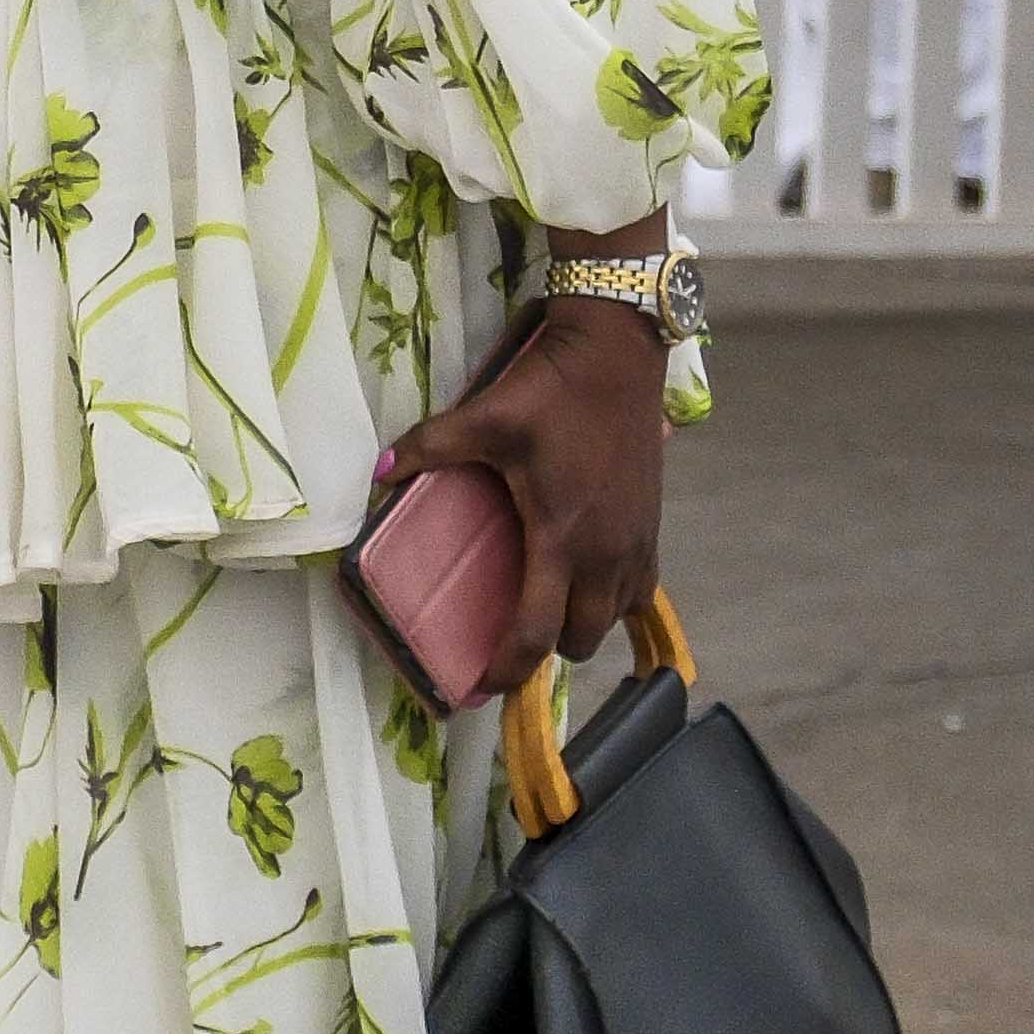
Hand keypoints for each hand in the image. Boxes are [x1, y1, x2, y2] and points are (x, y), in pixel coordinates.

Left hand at [389, 297, 670, 666]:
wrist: (617, 351)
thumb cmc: (552, 388)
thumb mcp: (484, 417)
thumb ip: (429, 448)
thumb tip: (380, 472)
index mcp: (560, 537)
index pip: (536, 633)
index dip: (508, 669)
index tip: (482, 683)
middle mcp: (606, 553)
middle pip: (581, 639)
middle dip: (545, 648)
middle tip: (509, 633)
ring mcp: (637, 541)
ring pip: (615, 618)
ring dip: (583, 624)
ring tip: (548, 606)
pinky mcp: (654, 525)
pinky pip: (640, 589)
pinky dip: (615, 599)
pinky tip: (588, 578)